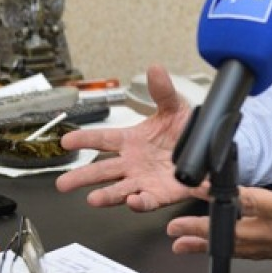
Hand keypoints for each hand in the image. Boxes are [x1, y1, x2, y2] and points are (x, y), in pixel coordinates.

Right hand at [56, 65, 194, 211]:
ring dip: (106, 196)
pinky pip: (147, 201)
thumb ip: (163, 91)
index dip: (84, 140)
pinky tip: (133, 201)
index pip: (102, 140)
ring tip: (93, 199)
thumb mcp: (175, 107)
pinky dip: (139, 203)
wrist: (208, 149)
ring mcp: (143, 180)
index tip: (66, 141)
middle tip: (63, 183)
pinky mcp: (159, 194)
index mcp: (131, 141)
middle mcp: (133, 163)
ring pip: (119, 190)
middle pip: (102, 171)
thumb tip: (155, 70)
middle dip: (82, 176)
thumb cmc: (186, 129)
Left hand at [167, 112, 271, 260]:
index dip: (222, 196)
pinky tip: (205, 250)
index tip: (201, 189)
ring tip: (180, 243)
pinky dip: (222, 252)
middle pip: (233, 233)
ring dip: (206, 245)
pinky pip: (245, 254)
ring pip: (235, 248)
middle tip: (175, 228)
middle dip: (202, 230)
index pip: (249, 201)